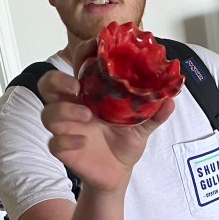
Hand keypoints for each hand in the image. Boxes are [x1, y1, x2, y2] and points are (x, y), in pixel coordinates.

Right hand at [38, 52, 173, 191]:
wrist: (119, 171)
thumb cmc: (125, 141)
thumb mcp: (143, 126)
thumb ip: (154, 113)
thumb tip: (171, 100)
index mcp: (90, 94)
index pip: (77, 66)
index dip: (81, 54)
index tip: (94, 48)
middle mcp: (73, 107)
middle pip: (49, 85)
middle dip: (57, 80)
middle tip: (76, 86)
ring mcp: (66, 127)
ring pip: (48, 113)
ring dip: (65, 111)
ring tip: (87, 115)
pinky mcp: (64, 149)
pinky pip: (55, 143)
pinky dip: (67, 140)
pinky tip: (83, 142)